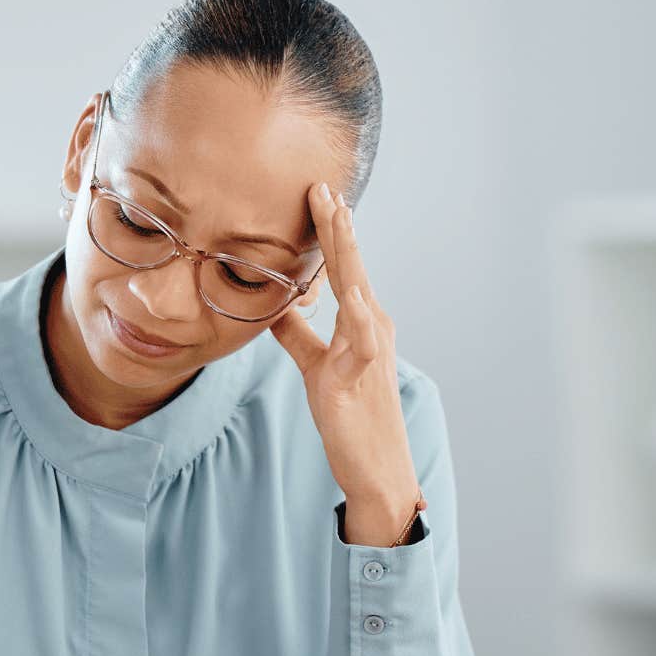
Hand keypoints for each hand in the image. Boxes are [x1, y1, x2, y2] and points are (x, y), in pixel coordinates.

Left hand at [269, 182, 421, 545]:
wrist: (378, 469)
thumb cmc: (351, 417)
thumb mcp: (318, 367)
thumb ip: (298, 335)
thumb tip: (276, 307)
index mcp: (361, 323)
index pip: (342, 268)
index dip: (330, 231)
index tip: (317, 194)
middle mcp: (373, 328)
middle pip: (352, 268)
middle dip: (337, 226)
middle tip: (322, 186)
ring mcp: (372, 352)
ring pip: (359, 291)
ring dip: (348, 253)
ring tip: (337, 217)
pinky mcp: (361, 380)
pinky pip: (361, 345)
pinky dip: (357, 320)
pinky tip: (351, 297)